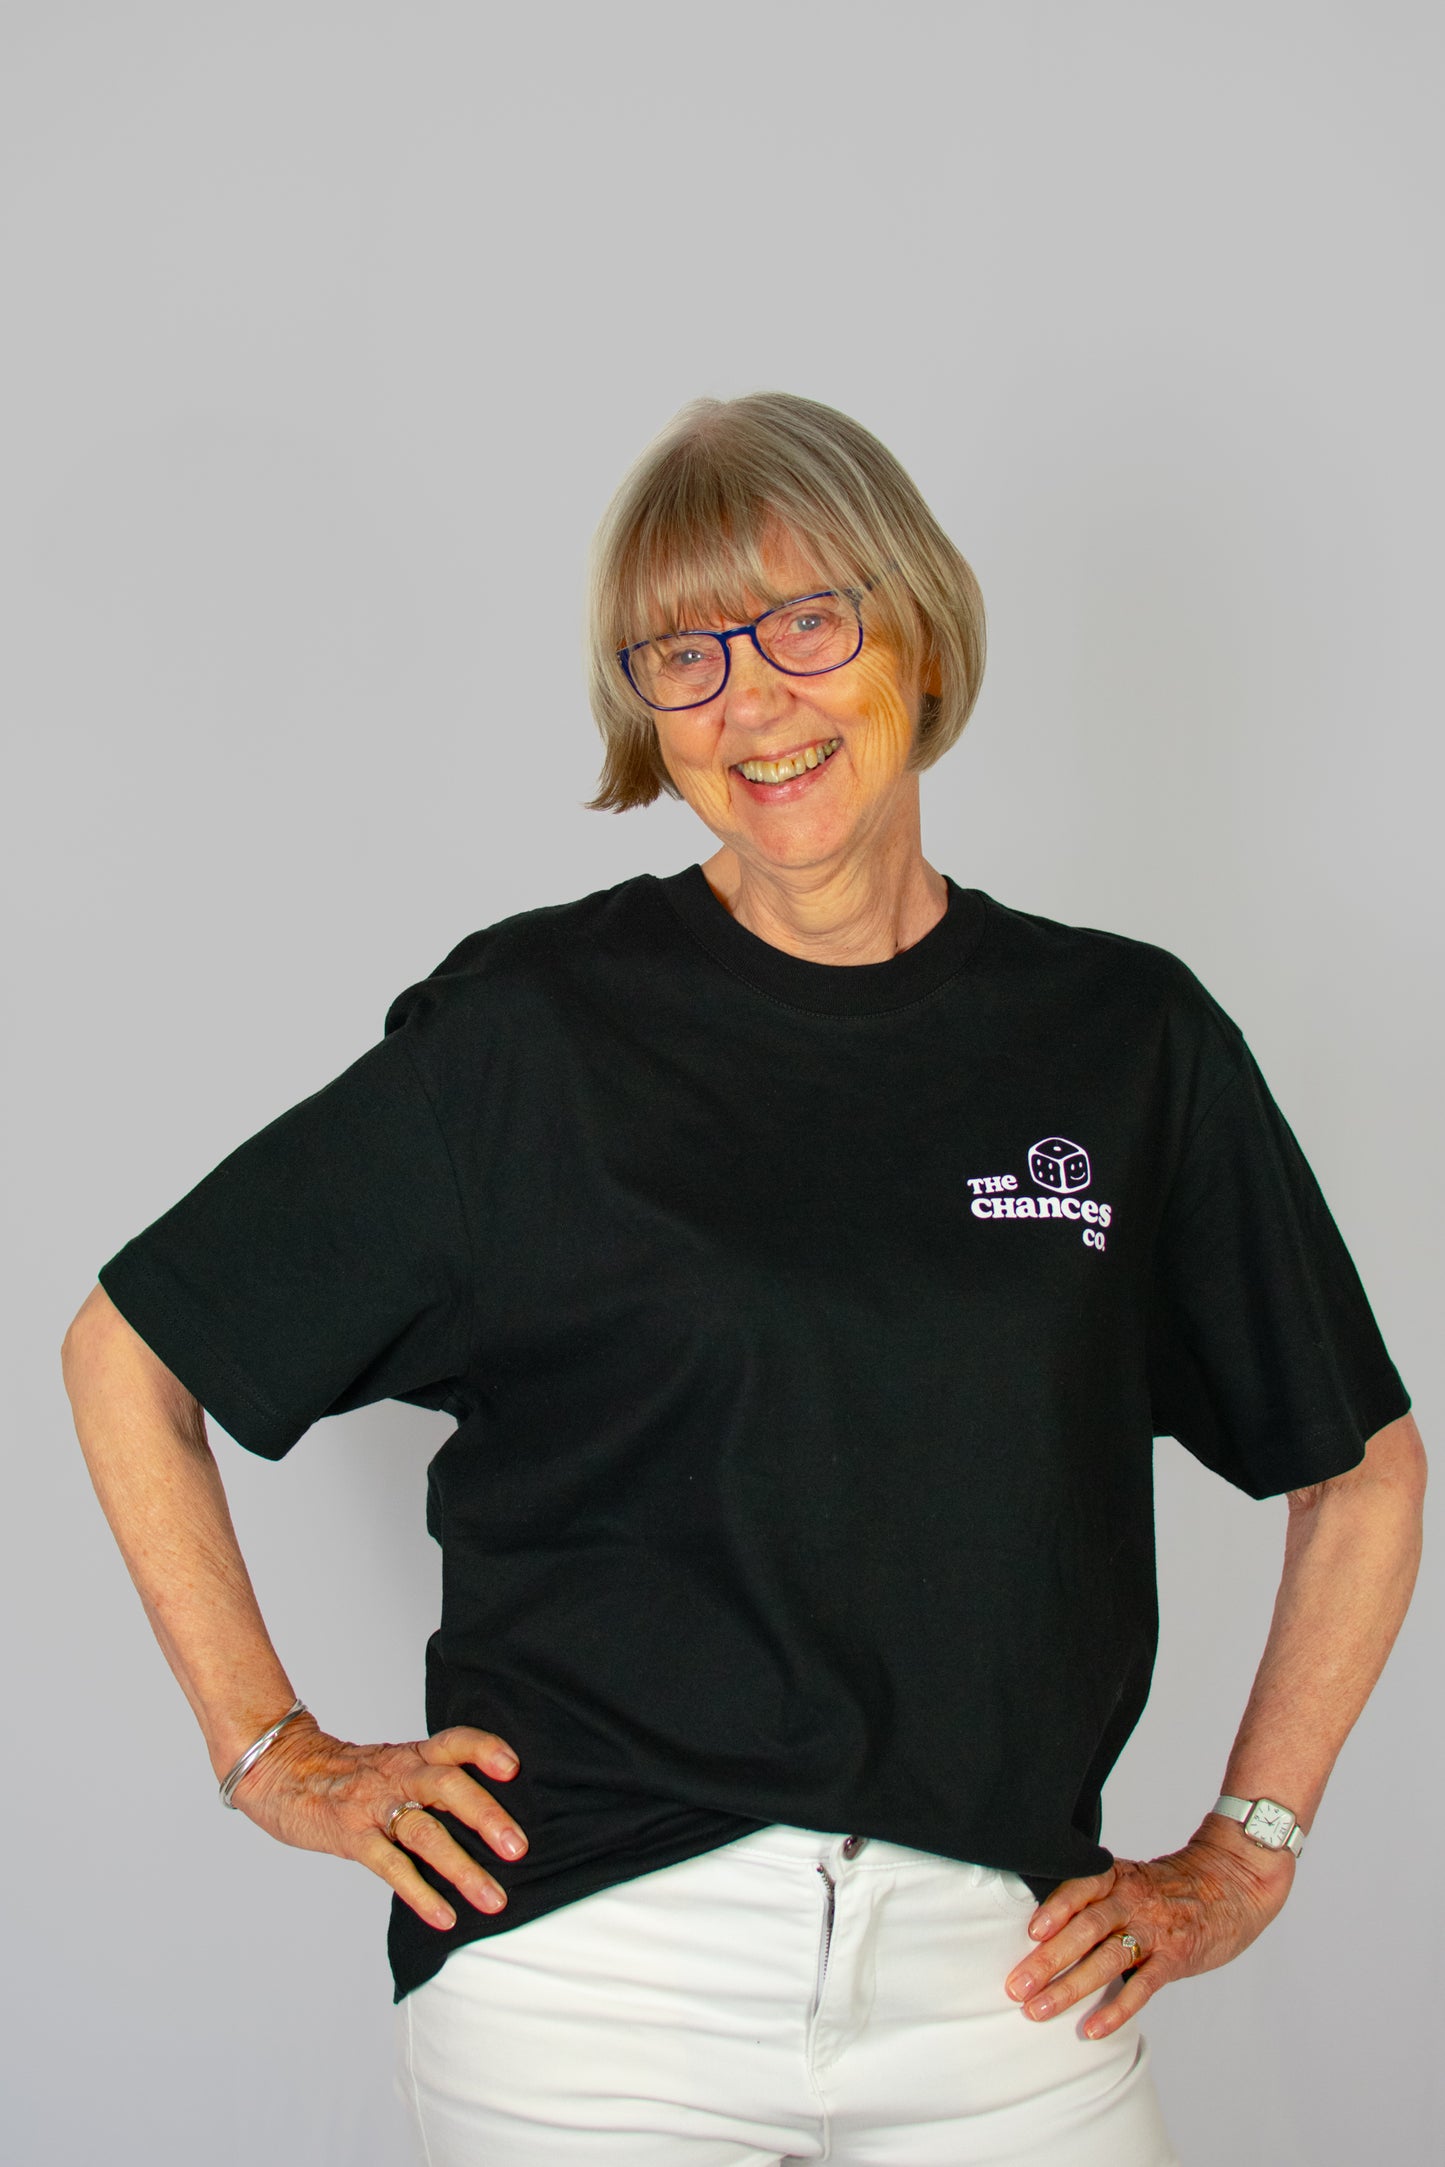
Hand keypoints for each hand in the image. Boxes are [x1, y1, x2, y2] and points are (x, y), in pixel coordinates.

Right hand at [229, 1715, 526, 1930]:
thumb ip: (434, 1780)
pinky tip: (444, 1916)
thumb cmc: (349, 1774)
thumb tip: (492, 1811)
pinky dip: (419, 1893)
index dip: (484, 1749)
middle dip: (485, 1816)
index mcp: (412, 1756)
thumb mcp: (394, 1764)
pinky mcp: (352, 1837)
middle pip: (445, 1787)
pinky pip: (390, 1867)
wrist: (283, 1772)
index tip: (514, 1767)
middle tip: (518, 1848)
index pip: (453, 1742)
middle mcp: (397, 1776)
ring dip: (462, 1868)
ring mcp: (373, 1807)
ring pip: (423, 1834)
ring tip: (493, 1899)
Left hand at [1003, 1818, 1295, 2038]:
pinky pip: (1142, 1987)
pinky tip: (1092, 2028)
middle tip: (1016, 1986)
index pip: (1080, 1888)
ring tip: (1038, 2010)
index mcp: (1117, 1877)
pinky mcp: (1175, 1957)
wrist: (1232, 1882)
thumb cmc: (1171, 1886)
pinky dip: (1116, 2009)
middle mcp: (1132, 1900)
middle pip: (1085, 1929)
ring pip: (1107, 1959)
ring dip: (1070, 1987)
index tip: (1029, 1932)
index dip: (1055, 1908)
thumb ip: (1095, 1897)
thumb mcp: (1132, 1878)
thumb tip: (1043, 1927)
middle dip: (1047, 1959)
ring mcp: (1154, 1930)